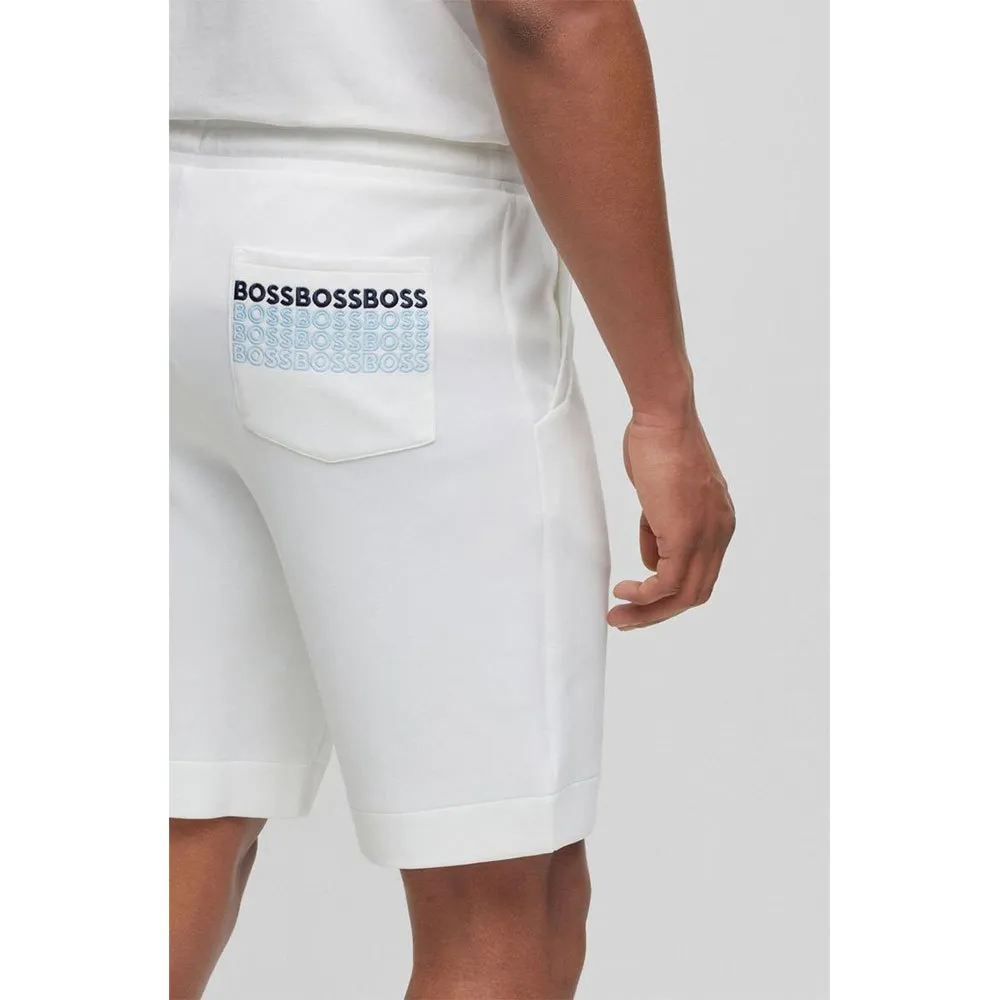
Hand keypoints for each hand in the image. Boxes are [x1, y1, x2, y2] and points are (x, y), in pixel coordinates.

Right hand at [608, 411, 734, 629]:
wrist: (664, 419)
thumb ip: (659, 528)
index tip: (639, 601)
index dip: (670, 595)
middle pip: (696, 593)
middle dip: (658, 613)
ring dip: (648, 612)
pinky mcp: (686, 535)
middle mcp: (719, 534)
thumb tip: (652, 559)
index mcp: (718, 524)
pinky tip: (623, 592)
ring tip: (618, 616)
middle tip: (625, 620)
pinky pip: (668, 582)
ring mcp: (706, 536)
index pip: (700, 574)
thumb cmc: (659, 445)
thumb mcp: (660, 495)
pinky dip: (645, 595)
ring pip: (684, 595)